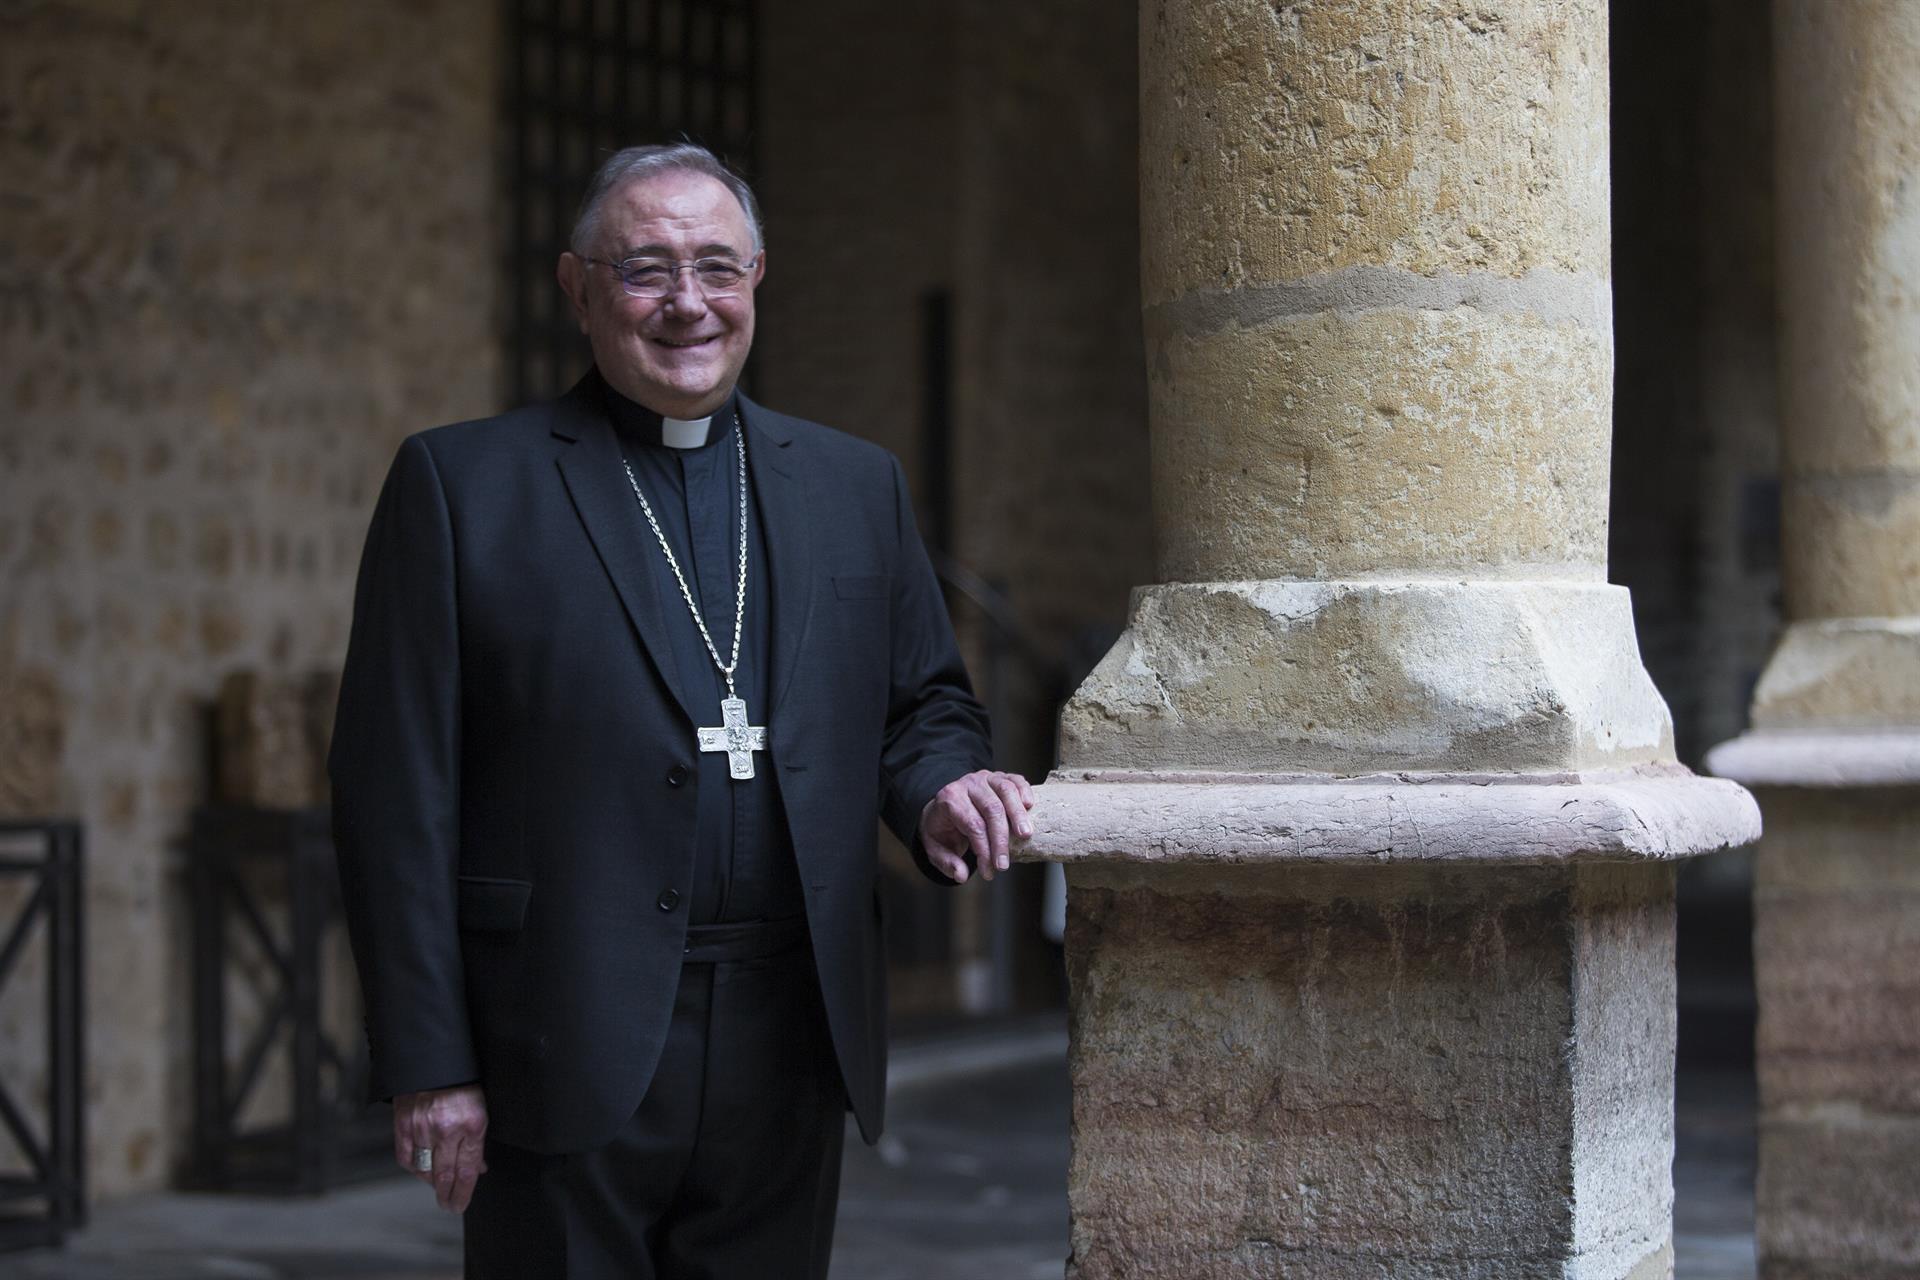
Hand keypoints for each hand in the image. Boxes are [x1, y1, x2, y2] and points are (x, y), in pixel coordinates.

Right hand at [393, 1083, 488, 1211]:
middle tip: (448, 1205)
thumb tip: (478, 1168)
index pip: (467, 1171)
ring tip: (438, 1187)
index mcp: (471, 1125)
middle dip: (447, 1196)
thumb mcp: (481, 1109)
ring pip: (424, 1170)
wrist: (434, 1058)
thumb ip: (477, 1140)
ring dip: (431, 1183)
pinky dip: (413, 1168)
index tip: (459, 1205)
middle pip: (445, 1176)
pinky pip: (406, 1157)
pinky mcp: (404, 1124)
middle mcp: (446, 1130)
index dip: (463, 1194)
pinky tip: (420, 1170)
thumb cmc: (463, 1082)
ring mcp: (422, 1128)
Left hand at [919, 769, 1034, 882]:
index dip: (984, 850)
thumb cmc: (942, 828)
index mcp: (950, 799)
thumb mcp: (935, 848)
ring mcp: (985, 778)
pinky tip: (1029, 806)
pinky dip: (1025, 791)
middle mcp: (968, 784)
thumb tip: (961, 876)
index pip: (973, 825)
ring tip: (1026, 835)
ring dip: (1018, 815)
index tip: (989, 872)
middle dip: (1001, 839)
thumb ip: (946, 862)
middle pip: (992, 809)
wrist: (942, 807)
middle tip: (1004, 865)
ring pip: (1006, 790)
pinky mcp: (999, 776)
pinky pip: (1015, 779)